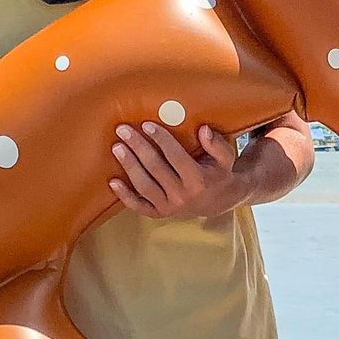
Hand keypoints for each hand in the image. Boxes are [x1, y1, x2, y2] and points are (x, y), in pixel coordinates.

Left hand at [109, 119, 239, 218]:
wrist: (218, 202)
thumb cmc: (218, 173)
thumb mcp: (225, 158)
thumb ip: (216, 144)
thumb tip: (203, 130)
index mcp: (198, 180)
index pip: (175, 156)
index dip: (160, 139)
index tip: (146, 125)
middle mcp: (182, 195)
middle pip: (155, 168)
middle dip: (138, 147)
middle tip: (123, 130)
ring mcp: (169, 207)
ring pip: (144, 186)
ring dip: (129, 166)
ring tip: (117, 147)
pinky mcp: (159, 213)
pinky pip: (139, 206)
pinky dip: (124, 196)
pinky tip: (112, 181)